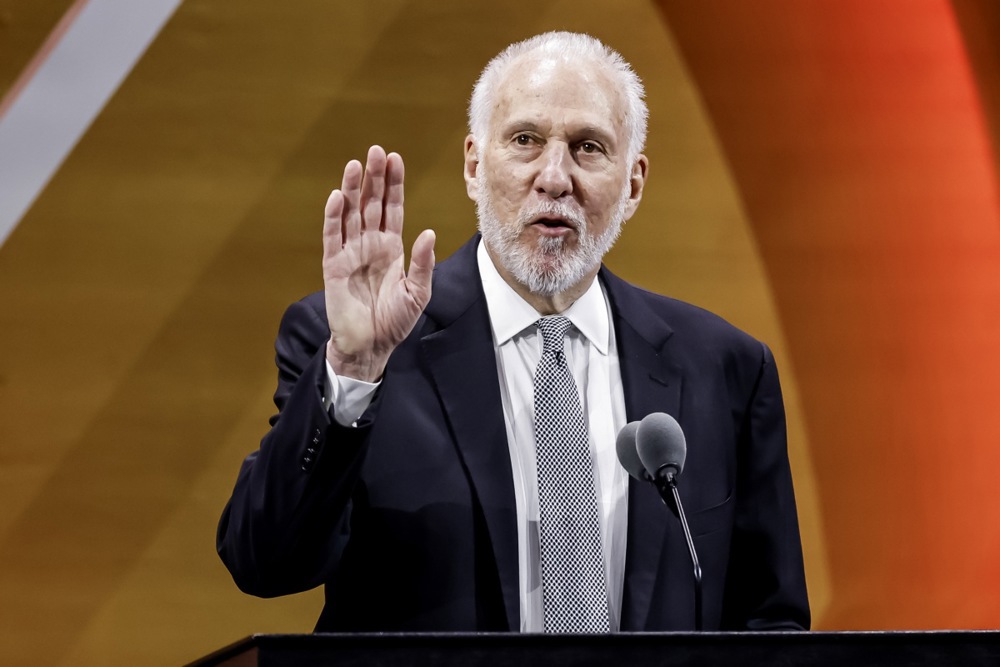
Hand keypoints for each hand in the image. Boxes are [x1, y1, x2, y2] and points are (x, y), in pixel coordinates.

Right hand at [322, 145, 435, 381]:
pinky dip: (334, 217)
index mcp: (391, 247)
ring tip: (356, 165)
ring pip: (351, 214)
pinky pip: (333, 236)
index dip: (393, 185)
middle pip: (372, 204)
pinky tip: (339, 197)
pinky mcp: (333, 266)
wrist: (370, 346)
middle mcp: (370, 244)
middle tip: (377, 151)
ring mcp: (350, 252)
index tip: (396, 159)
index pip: (393, 208)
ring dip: (353, 189)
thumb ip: (423, 264)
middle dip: (375, 178)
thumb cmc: (395, 321)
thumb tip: (428, 233)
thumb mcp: (418, 293)